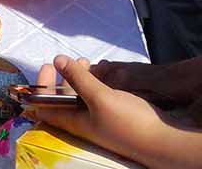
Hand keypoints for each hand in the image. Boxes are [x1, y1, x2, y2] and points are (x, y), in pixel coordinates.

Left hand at [31, 56, 172, 165]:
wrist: (163, 141)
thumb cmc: (129, 122)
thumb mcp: (100, 97)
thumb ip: (78, 79)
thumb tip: (57, 60)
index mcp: (73, 122)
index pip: (43, 107)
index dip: (39, 88)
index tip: (45, 67)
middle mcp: (82, 122)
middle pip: (62, 100)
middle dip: (60, 78)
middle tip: (63, 60)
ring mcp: (98, 119)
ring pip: (80, 96)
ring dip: (78, 78)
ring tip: (86, 62)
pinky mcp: (113, 116)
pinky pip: (96, 98)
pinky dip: (94, 83)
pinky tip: (102, 72)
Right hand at [95, 50, 201, 127]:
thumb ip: (198, 113)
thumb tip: (180, 127)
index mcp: (171, 79)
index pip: (135, 79)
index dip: (110, 81)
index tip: (88, 82)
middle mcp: (166, 72)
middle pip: (129, 71)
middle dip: (104, 74)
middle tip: (79, 73)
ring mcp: (171, 71)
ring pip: (136, 69)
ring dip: (115, 71)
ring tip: (96, 70)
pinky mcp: (177, 73)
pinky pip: (147, 72)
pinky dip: (131, 72)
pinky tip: (129, 76)